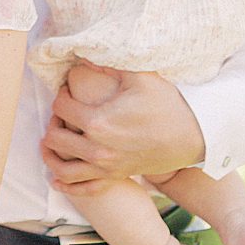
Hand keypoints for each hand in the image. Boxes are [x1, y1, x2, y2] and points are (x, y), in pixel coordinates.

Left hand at [41, 69, 206, 194]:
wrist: (193, 137)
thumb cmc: (167, 104)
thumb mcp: (140, 76)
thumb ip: (108, 64)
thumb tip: (82, 56)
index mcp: (99, 122)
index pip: (60, 108)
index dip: (60, 95)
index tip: (69, 90)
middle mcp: (98, 149)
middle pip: (54, 138)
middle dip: (53, 122)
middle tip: (63, 113)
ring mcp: (106, 167)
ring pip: (62, 169)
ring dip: (51, 154)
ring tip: (50, 142)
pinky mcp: (115, 177)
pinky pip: (83, 189)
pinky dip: (66, 186)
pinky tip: (56, 179)